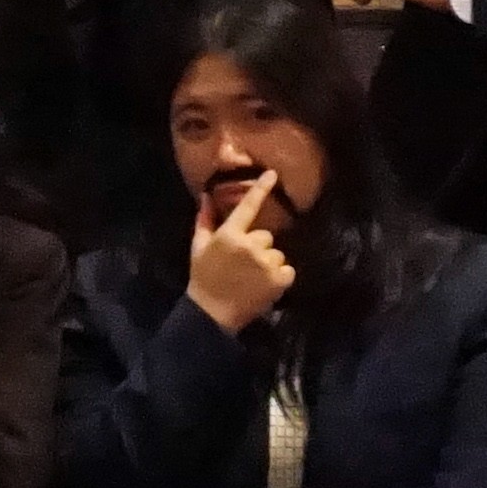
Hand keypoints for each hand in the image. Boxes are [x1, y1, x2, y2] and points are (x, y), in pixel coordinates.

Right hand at [185, 168, 292, 334]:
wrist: (212, 313)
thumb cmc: (203, 277)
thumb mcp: (198, 247)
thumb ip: (204, 220)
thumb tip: (207, 196)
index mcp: (229, 235)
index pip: (248, 207)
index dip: (261, 189)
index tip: (273, 174)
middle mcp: (250, 245)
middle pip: (265, 235)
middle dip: (257, 247)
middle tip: (243, 264)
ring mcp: (266, 263)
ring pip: (276, 253)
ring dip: (268, 263)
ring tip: (251, 278)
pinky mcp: (279, 279)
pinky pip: (287, 269)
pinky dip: (279, 277)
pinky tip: (263, 285)